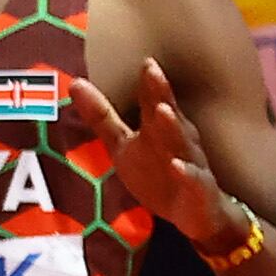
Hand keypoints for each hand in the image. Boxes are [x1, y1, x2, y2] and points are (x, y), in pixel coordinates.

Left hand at [71, 62, 242, 248]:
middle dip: (161, 94)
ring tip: (163, 110)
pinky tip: (177, 166)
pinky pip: (194, 181)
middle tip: (153, 71)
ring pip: (182, 144)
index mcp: (162, 128)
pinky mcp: (199, 192)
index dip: (150, 82)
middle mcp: (179, 141)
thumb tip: (75, 82)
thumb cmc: (161, 173)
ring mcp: (191, 164)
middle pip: (168, 115)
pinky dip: (186, 174)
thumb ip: (103, 117)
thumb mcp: (124, 146)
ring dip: (173, 126)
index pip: (155, 101)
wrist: (200, 215)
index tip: (145, 61)